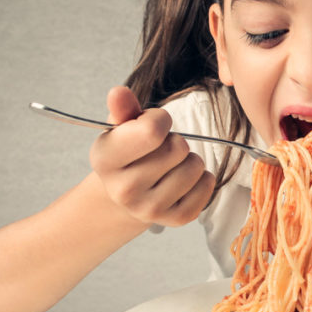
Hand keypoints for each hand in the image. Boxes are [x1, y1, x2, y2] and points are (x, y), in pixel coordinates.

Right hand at [89, 86, 214, 226]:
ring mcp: (149, 209)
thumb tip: (119, 92)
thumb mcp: (121, 127)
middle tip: (160, 150)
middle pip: (178, 148)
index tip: (152, 126)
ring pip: (195, 166)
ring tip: (171, 165)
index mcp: (104, 160)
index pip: (152, 130)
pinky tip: (183, 180)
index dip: (160, 120)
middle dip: (175, 141)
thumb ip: (123, 108)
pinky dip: (202, 178)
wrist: (128, 194)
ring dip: (189, 159)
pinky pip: (207, 185)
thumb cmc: (129, 151)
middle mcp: (123, 190)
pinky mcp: (175, 220)